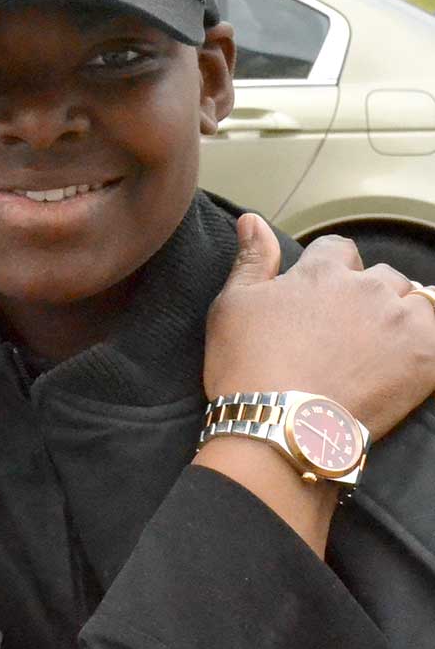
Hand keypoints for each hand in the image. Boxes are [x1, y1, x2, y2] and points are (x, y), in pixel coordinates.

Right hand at [204, 214, 434, 441]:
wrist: (281, 428)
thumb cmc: (248, 367)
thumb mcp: (233, 306)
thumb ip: (252, 259)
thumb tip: (253, 219)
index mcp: (321, 272)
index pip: (338, 249)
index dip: (329, 270)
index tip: (319, 295)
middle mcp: (366, 289)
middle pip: (381, 276)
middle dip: (367, 294)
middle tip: (346, 330)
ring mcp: (399, 323)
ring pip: (415, 300)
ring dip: (400, 314)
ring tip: (378, 346)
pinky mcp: (425, 359)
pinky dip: (425, 338)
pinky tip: (408, 356)